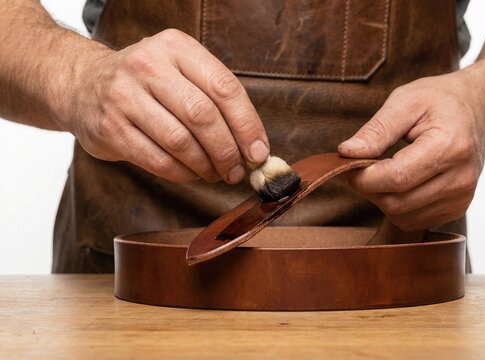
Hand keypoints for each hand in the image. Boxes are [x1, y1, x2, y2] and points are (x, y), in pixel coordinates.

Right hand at [62, 29, 268, 183]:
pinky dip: (183, 173)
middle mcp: (148, 66)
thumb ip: (214, 100)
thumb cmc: (146, 83)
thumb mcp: (179, 71)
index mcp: (175, 46)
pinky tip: (192, 174)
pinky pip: (158, 160)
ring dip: (206, 165)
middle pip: (203, 115)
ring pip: (180, 141)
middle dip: (228, 150)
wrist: (82, 83)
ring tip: (217, 174)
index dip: (247, 124)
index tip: (258, 152)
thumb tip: (253, 147)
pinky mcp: (110, 128)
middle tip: (238, 171)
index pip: (223, 87)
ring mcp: (124, 96)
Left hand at [338, 66, 484, 229]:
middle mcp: (460, 178)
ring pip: (402, 216)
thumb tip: (347, 153)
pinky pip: (414, 221)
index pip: (395, 178)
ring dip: (381, 198)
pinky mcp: (458, 208)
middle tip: (359, 167)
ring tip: (381, 171)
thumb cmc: (440, 101)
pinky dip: (397, 206)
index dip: (362, 177)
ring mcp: (462, 197)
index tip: (345, 164)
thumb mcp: (405, 101)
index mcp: (449, 147)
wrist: (479, 109)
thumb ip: (376, 130)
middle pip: (396, 202)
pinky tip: (398, 183)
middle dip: (368, 188)